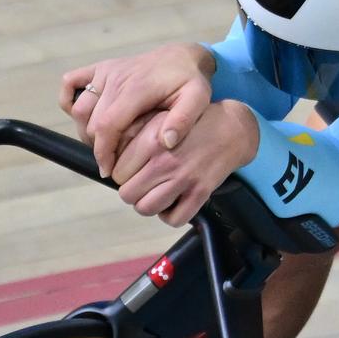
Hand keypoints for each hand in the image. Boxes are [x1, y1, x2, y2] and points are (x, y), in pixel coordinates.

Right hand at [60, 42, 214, 176]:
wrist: (181, 57)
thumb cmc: (189, 81)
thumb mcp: (197, 99)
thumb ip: (183, 120)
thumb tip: (166, 142)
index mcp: (136, 88)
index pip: (107, 125)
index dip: (103, 152)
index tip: (108, 171)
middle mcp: (115, 78)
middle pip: (91, 122)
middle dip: (98, 148)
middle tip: (113, 162)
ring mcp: (104, 72)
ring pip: (79, 109)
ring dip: (85, 130)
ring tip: (104, 145)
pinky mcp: (98, 68)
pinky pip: (70, 83)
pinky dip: (68, 100)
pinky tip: (85, 118)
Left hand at [111, 100, 260, 226]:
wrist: (229, 129)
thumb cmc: (188, 124)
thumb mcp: (157, 118)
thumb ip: (131, 137)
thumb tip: (108, 161)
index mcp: (151, 140)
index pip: (117, 173)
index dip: (121, 173)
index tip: (131, 169)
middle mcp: (165, 161)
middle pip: (127, 194)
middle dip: (131, 189)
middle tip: (141, 181)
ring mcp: (183, 179)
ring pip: (145, 208)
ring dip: (146, 203)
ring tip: (154, 192)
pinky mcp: (200, 193)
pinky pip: (173, 219)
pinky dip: (169, 215)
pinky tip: (171, 201)